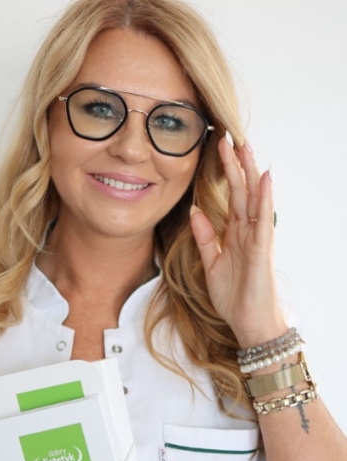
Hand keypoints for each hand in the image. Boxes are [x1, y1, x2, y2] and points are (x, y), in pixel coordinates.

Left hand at [190, 133, 286, 346]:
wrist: (247, 323)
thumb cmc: (233, 296)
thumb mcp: (211, 263)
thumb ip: (205, 237)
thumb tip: (195, 210)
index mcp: (235, 233)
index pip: (231, 197)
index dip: (225, 174)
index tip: (218, 150)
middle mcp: (248, 231)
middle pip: (242, 191)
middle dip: (235, 164)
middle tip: (228, 136)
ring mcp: (257, 238)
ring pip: (254, 198)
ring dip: (250, 172)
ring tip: (246, 146)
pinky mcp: (262, 249)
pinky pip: (264, 219)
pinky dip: (265, 198)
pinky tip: (265, 178)